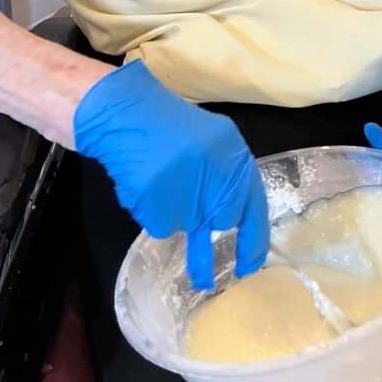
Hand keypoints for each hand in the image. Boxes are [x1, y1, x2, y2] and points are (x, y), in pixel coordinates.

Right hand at [73, 60, 268, 290]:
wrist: (127, 114)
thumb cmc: (169, 126)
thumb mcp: (214, 142)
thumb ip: (226, 176)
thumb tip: (229, 218)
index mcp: (236, 159)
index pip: (254, 209)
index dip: (254, 241)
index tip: (249, 266)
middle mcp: (218, 181)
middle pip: (220, 221)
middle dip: (205, 218)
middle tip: (188, 201)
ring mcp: (189, 197)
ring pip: (186, 223)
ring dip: (174, 208)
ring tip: (159, 176)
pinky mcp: (160, 208)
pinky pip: (160, 223)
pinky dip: (152, 209)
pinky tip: (144, 181)